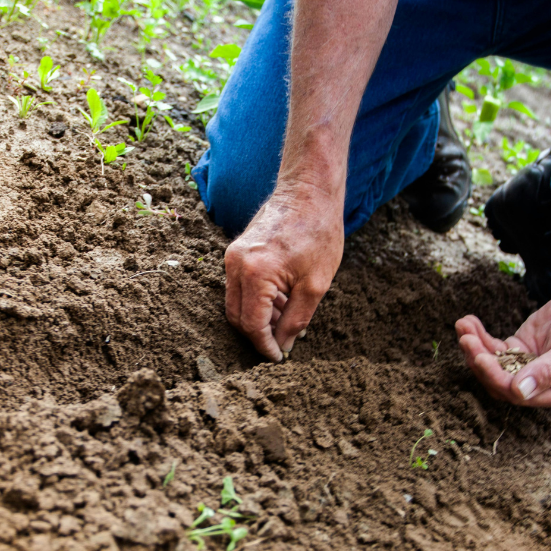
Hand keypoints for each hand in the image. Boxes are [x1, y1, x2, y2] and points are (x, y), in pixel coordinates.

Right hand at [224, 183, 343, 360]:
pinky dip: (256, 300)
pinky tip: (282, 301)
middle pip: (237, 316)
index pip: (252, 324)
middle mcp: (236, 264)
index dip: (265, 346)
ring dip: (258, 317)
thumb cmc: (318, 233)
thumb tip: (283, 345)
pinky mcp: (236, 251)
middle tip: (282, 344)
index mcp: (255, 273)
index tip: (279, 358)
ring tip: (288, 320)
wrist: (309, 191)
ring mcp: (233, 256)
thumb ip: (296, 320)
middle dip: (258, 335)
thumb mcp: (316, 285)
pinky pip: (239, 286)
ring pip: (236, 302)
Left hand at [455, 288, 550, 406]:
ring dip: (475, 347)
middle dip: (480, 361)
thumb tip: (520, 392)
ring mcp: (525, 367)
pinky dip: (479, 336)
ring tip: (463, 326)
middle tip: (466, 340)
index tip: (481, 358)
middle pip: (499, 381)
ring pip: (492, 364)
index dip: (497, 378)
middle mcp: (538, 385)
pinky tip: (468, 322)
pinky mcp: (517, 349)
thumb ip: (548, 371)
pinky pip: (493, 347)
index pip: (519, 394)